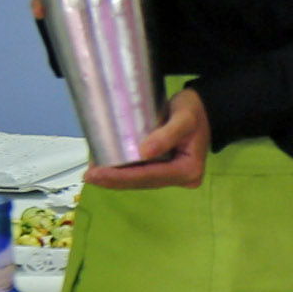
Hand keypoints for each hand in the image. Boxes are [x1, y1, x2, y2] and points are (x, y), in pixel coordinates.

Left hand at [83, 87, 209, 190]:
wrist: (204, 109)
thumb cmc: (194, 110)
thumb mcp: (185, 118)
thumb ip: (168, 134)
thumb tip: (144, 153)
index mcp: (188, 170)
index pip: (150, 176)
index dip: (122, 177)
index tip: (98, 174)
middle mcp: (182, 178)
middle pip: (143, 182)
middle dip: (114, 181)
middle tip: (89, 175)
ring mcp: (174, 176)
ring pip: (140, 181)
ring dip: (116, 179)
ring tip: (93, 173)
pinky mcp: (166, 171)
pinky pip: (142, 174)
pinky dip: (123, 172)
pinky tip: (106, 168)